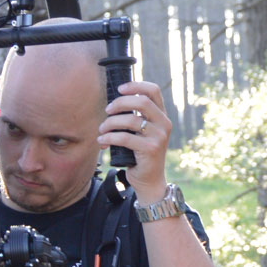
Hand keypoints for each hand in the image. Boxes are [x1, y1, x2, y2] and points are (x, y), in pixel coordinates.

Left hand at [99, 80, 171, 197]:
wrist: (149, 181)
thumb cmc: (140, 155)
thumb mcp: (141, 133)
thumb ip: (135, 117)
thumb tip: (113, 104)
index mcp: (162, 116)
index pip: (153, 91)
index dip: (135, 86)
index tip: (120, 89)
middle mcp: (164, 124)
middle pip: (141, 101)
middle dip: (120, 103)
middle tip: (107, 110)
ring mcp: (159, 136)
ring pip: (130, 120)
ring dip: (110, 123)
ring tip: (102, 130)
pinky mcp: (150, 149)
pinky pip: (125, 138)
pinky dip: (109, 138)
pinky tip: (102, 141)